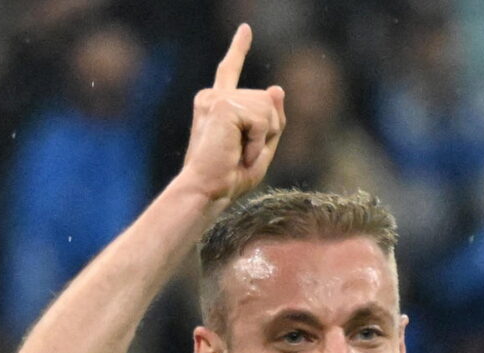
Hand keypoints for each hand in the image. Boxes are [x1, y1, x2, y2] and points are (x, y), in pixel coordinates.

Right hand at [174, 25, 284, 210]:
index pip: (230, 71)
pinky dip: (258, 143)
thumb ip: (272, 121)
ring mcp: (216, 98)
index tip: (246, 29)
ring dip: (263, 139)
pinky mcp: (222, 105)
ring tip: (239, 155)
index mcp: (218, 105)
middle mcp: (213, 96)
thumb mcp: (260, 148)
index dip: (239, 49)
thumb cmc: (228, 179)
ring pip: (268, 110)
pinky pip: (262, 120)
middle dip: (268, 133)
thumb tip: (277, 87)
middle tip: (242, 155)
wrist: (206, 191)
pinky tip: (239, 154)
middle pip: (267, 102)